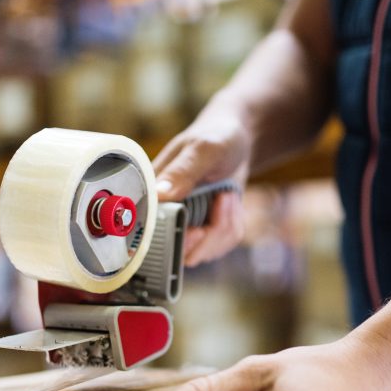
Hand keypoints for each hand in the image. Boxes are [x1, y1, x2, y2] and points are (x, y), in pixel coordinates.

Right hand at [153, 112, 251, 265]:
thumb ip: (182, 172)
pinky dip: (232, 226)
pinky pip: (220, 246)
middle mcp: (164, 215)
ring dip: (225, 226)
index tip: (198, 229)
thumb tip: (160, 195)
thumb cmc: (217, 137)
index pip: (151, 236)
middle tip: (222, 201)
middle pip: (180, 254)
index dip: (175, 241)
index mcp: (152, 194)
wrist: (239, 140)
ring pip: (203, 253)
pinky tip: (231, 203)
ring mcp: (184, 226)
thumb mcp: (202, 149)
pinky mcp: (204, 232)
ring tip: (226, 196)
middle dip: (210, 235)